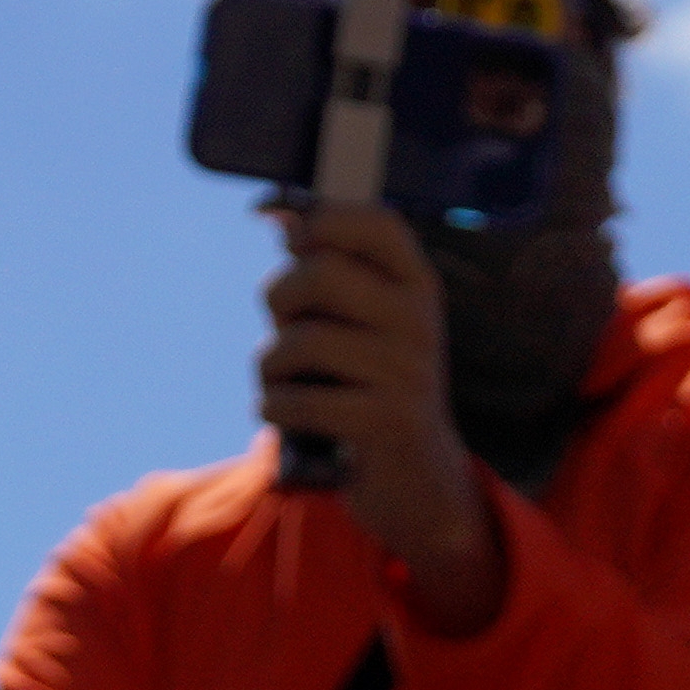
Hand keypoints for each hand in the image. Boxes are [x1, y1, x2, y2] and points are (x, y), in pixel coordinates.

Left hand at [261, 204, 508, 633]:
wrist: (419, 478)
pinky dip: (273, 407)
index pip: (378, 223)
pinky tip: (282, 412)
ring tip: (277, 381)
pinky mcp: (386, 422)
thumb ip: (326, 268)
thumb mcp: (363, 322)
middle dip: (279, 298)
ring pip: (302, 342)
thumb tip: (277, 211)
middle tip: (282, 325)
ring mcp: (407, 371)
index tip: (288, 233)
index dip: (325, 217)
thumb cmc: (372, 385)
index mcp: (417, 284)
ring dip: (269, 365)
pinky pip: (299, 400)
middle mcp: (420, 319)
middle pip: (321, 275)